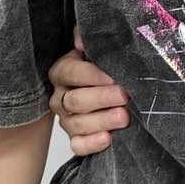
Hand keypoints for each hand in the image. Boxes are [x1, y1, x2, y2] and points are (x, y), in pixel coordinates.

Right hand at [48, 31, 129, 156]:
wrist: (104, 89)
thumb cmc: (102, 66)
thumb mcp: (97, 48)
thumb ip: (91, 41)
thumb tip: (82, 38)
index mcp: (62, 71)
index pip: (72, 72)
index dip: (93, 75)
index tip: (114, 77)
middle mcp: (60, 96)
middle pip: (76, 100)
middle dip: (102, 98)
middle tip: (124, 96)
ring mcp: (66, 119)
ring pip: (77, 123)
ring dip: (102, 121)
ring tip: (124, 117)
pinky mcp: (75, 138)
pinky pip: (78, 145)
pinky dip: (91, 144)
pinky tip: (107, 139)